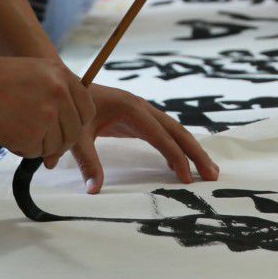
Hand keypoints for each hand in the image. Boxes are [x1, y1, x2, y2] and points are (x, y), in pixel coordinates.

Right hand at [0, 56, 94, 161]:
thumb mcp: (32, 73)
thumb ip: (53, 94)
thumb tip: (65, 128)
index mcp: (61, 73)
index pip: (87, 108)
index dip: (76, 123)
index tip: (64, 129)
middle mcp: (59, 92)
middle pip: (74, 132)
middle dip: (58, 141)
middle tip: (37, 139)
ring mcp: (47, 114)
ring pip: (55, 146)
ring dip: (37, 145)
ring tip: (14, 129)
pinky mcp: (31, 134)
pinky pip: (34, 153)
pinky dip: (20, 149)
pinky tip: (4, 133)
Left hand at [71, 84, 220, 193]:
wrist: (65, 88)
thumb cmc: (71, 110)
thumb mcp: (76, 136)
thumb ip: (86, 162)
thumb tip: (94, 190)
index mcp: (131, 108)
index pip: (161, 136)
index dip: (175, 157)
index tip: (187, 178)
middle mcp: (141, 107)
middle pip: (177, 130)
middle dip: (195, 153)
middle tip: (211, 175)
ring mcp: (141, 111)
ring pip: (174, 131)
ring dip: (191, 150)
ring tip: (206, 171)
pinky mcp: (137, 117)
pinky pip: (163, 133)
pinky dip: (175, 147)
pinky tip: (180, 164)